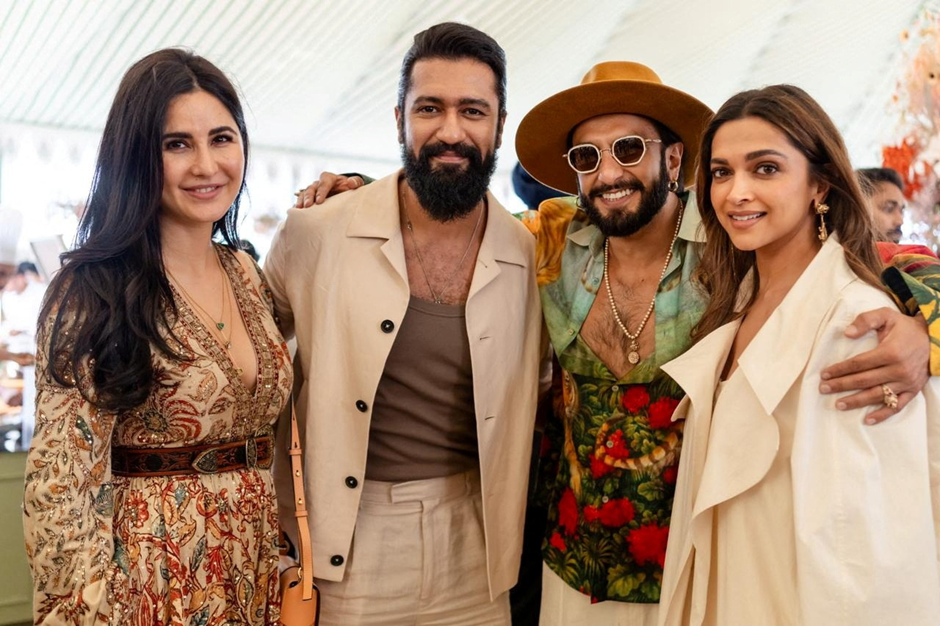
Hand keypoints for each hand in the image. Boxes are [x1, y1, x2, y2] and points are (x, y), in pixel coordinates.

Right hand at [293, 173, 363, 207]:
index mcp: (329, 178)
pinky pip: (301, 201)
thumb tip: (351, 182)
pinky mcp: (310, 199)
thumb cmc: (350, 188)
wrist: (344, 193)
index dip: (321, 191)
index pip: (324, 182)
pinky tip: (297, 213)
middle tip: (308, 206)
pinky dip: (299, 206)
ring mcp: (313, 191)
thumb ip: (356, 182)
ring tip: (299, 210)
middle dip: (309, 197)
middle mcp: (318, 183)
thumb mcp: (355, 183)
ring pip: (304, 194)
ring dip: (301, 201)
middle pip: (311, 188)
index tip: (320, 201)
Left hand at [820, 307, 929, 424]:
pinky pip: (897, 406)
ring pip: (877, 395)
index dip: (840, 369)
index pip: (858, 364)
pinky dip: (882, 414)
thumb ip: (865, 320)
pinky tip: (867, 420)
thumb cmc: (905, 327)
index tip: (824, 374)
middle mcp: (899, 369)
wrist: (935, 338)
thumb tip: (847, 333)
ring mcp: (907, 382)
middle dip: (841, 385)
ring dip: (856, 401)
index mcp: (890, 352)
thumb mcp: (886, 315)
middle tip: (823, 389)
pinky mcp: (913, 390)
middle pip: (864, 380)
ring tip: (838, 404)